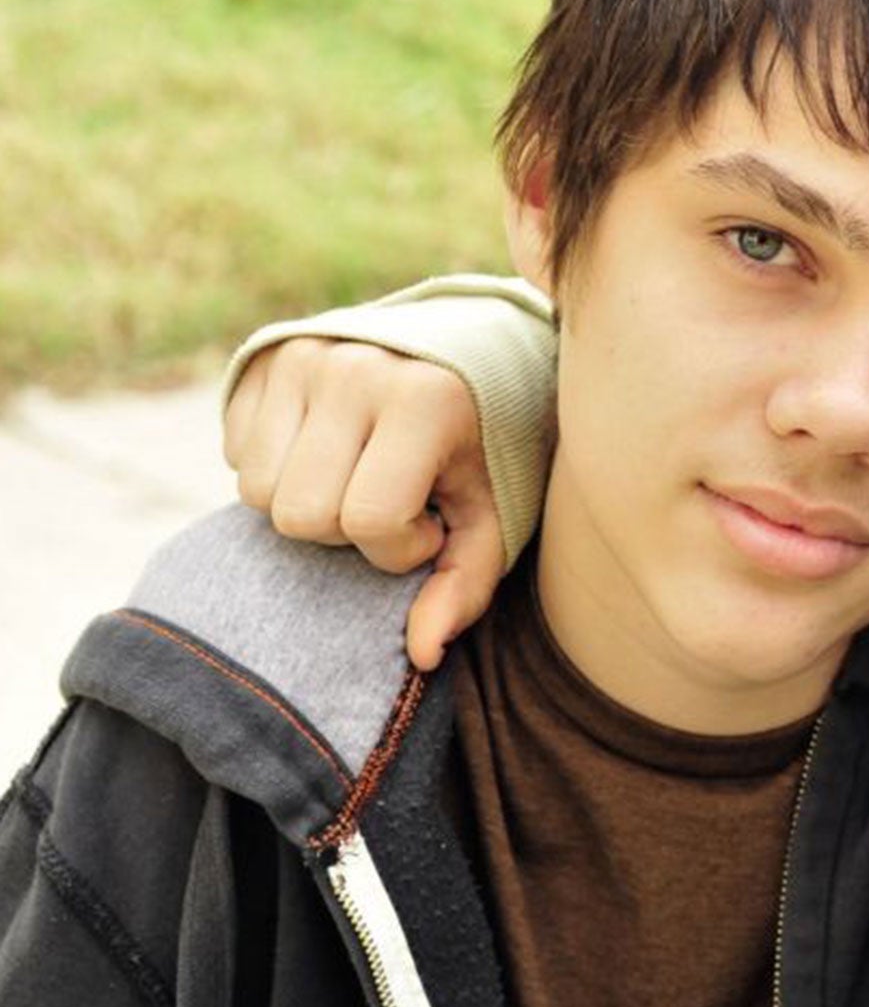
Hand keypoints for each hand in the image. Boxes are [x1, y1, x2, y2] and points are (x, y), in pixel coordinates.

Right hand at [223, 339, 503, 671]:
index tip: (430, 525)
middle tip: (389, 504)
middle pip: (299, 513)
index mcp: (425, 400)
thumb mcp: (493, 514)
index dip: (399, 547)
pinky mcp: (267, 358)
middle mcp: (356, 369)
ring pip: (256, 490)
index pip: (369, 520)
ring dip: (306, 503)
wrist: (468, 350)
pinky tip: (328, 452)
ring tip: (358, 478)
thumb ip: (465, 585)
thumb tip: (422, 655)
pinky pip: (237, 453)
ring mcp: (305, 357)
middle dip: (344, 531)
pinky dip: (277, 468)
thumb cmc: (485, 447)